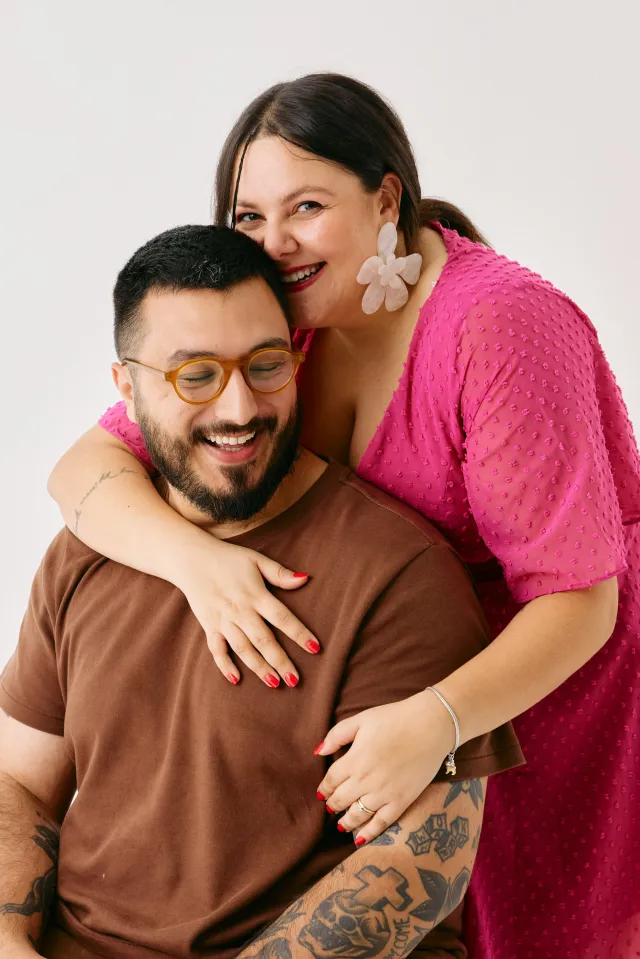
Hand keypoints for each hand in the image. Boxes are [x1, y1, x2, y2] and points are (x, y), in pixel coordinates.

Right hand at [176, 541, 319, 686]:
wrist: (192, 558)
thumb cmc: (228, 558)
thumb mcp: (256, 560)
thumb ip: (280, 573)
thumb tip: (305, 578)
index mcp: (256, 595)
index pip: (282, 617)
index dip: (299, 634)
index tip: (315, 648)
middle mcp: (241, 611)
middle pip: (264, 640)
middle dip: (280, 661)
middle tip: (295, 680)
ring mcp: (223, 620)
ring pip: (243, 648)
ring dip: (258, 667)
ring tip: (274, 683)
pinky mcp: (209, 626)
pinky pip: (216, 649)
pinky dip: (224, 665)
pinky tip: (236, 679)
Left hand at [315, 691, 454, 843]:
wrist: (431, 726)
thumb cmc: (395, 718)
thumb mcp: (361, 719)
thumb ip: (337, 735)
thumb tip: (318, 751)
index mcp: (354, 759)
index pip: (330, 781)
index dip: (324, 788)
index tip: (321, 793)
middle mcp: (366, 780)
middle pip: (341, 799)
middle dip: (332, 805)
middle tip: (330, 807)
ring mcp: (384, 793)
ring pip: (358, 815)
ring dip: (346, 821)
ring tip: (341, 824)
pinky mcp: (402, 801)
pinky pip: (381, 823)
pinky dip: (368, 833)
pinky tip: (360, 838)